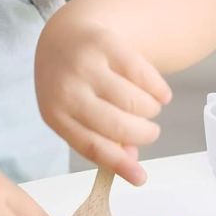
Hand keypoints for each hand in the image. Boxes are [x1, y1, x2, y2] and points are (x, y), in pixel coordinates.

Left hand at [35, 20, 171, 184]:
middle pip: (117, 125)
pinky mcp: (106, 43)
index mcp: (55, 114)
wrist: (63, 36)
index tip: (141, 179)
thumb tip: (131, 163)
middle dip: (144, 134)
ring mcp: (86, 65)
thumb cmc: (72, 85)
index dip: (119, 165)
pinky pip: (144, 74)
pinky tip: (160, 94)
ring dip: (151, 110)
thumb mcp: (75, 115)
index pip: (91, 145)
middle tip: (151, 132)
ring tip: (149, 108)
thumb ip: (102, 141)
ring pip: (134, 101)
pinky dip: (159, 89)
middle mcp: (67, 89)